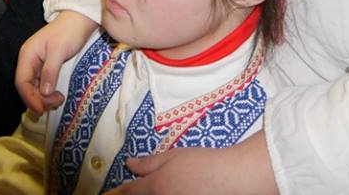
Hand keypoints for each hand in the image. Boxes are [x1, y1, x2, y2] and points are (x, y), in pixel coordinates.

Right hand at [15, 10, 97, 115]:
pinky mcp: (46, 66)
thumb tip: (44, 93)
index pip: (21, 82)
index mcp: (27, 54)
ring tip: (59, 99)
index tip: (41, 109)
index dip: (29, 98)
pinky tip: (57, 95)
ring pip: (34, 87)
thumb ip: (50, 71)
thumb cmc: (69, 31)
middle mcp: (29, 60)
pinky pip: (42, 84)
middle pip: (27, 87)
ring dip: (44, 97)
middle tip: (57, 102)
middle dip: (39, 98)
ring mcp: (37, 64)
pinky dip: (48, 92)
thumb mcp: (59, 51)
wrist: (80, 19)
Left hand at [106, 132, 276, 194]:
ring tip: (162, 186)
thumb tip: (130, 164)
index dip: (114, 194)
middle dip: (131, 194)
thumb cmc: (204, 163)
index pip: (127, 192)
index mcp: (154, 187)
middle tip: (129, 189)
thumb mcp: (173, 156)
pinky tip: (175, 190)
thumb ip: (148, 162)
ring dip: (147, 194)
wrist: (233, 179)